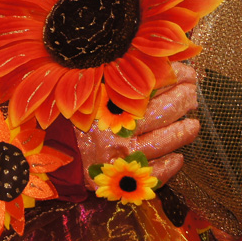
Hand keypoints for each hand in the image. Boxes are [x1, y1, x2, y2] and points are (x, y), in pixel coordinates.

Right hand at [77, 63, 199, 186]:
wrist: (47, 154)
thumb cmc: (68, 116)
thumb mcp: (88, 89)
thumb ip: (113, 76)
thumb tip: (149, 61)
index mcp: (109, 100)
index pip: (151, 83)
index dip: (174, 77)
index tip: (187, 74)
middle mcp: (117, 128)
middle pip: (162, 111)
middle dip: (183, 100)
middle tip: (193, 95)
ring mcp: (121, 155)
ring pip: (164, 142)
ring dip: (184, 132)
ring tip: (194, 124)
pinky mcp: (121, 178)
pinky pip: (154, 174)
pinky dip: (170, 166)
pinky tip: (179, 158)